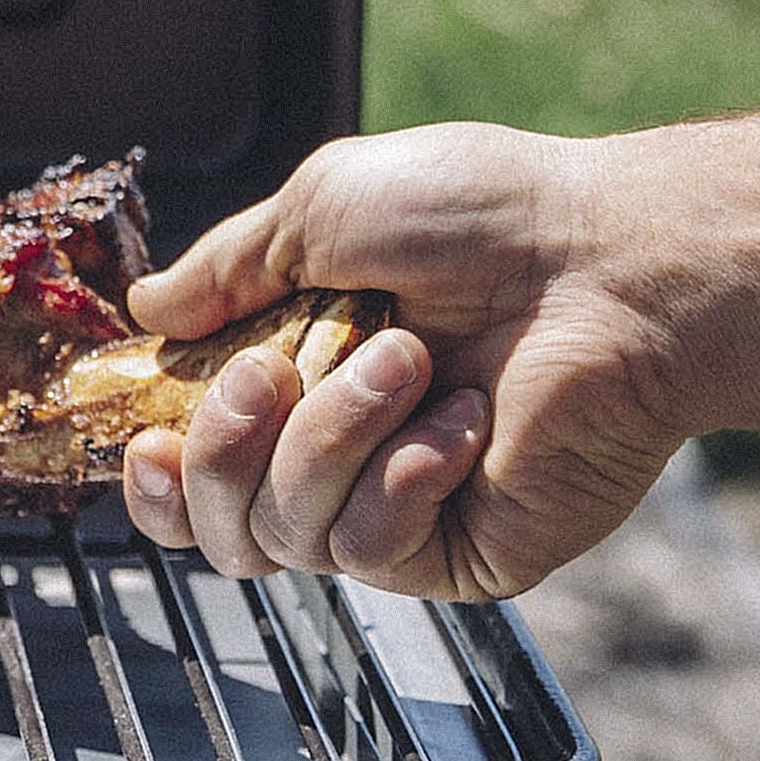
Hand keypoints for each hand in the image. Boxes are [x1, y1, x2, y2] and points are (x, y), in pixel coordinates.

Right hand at [114, 124, 705, 601]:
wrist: (610, 264)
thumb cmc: (487, 218)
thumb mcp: (324, 208)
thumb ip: (228, 267)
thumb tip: (149, 311)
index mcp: (301, 375)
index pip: (196, 468)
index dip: (156, 474)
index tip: (149, 439)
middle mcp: (342, 453)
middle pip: (221, 526)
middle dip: (225, 451)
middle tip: (269, 375)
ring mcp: (401, 508)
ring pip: (287, 536)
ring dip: (332, 438)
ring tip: (410, 359)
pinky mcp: (460, 552)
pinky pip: (372, 552)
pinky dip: (402, 478)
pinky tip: (464, 422)